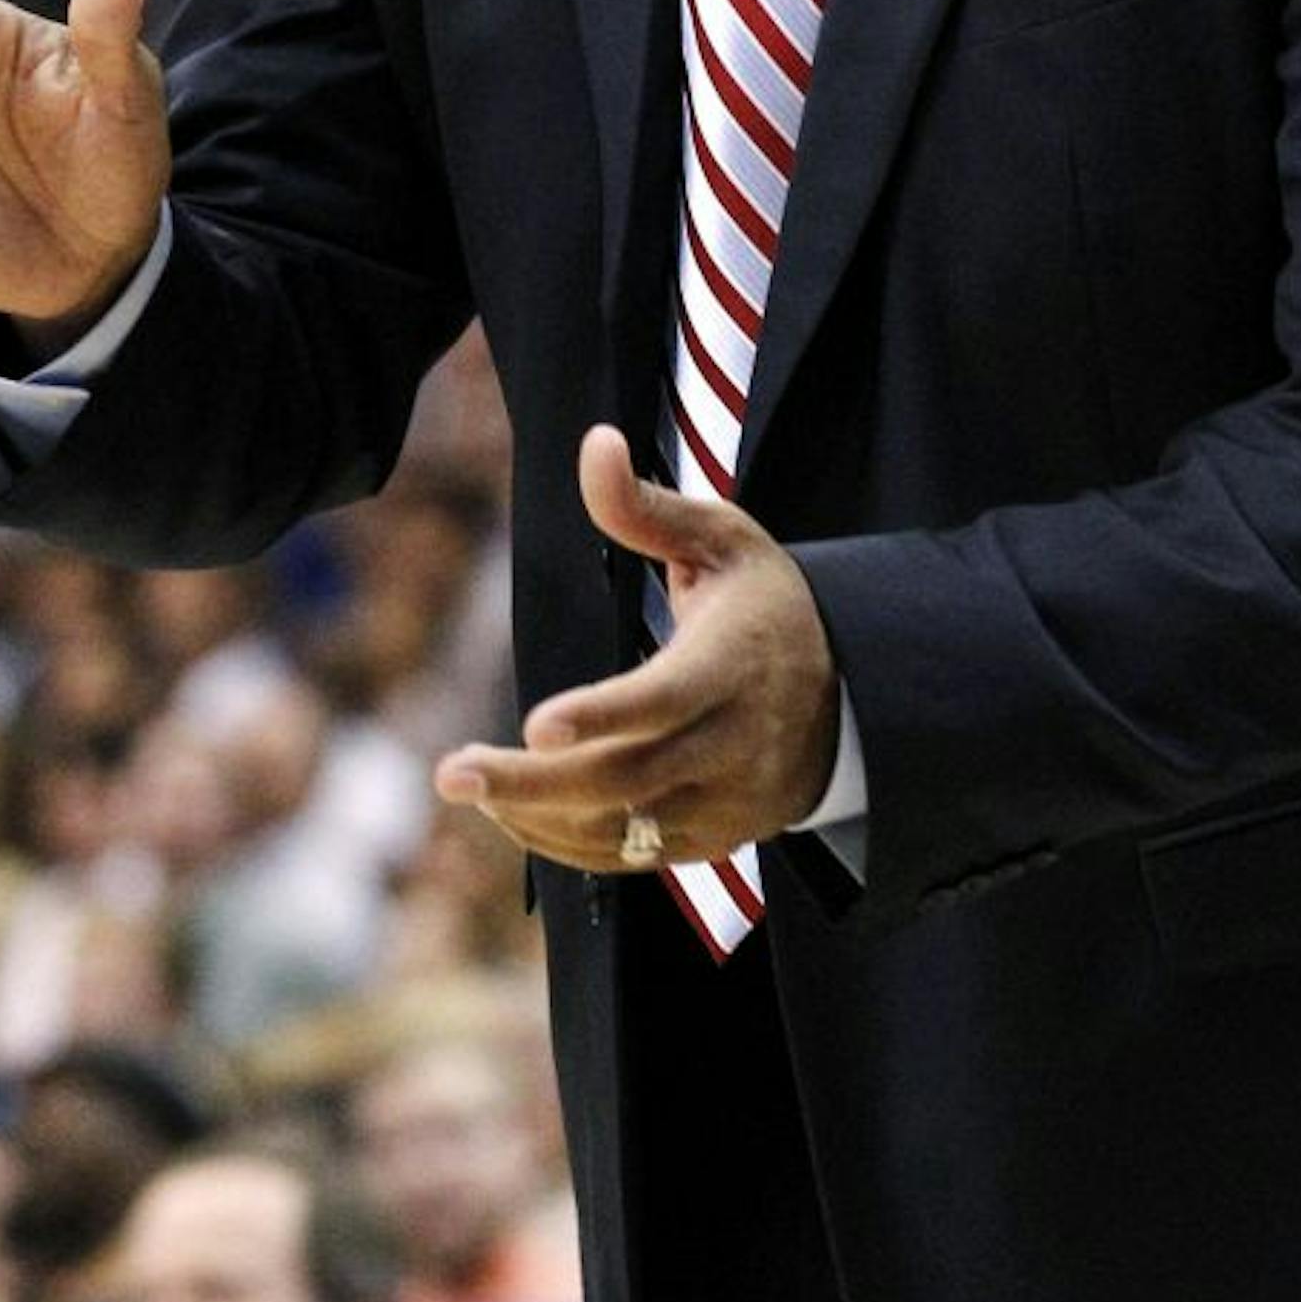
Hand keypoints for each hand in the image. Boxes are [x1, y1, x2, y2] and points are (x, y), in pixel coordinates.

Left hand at [435, 426, 839, 870]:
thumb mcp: (726, 538)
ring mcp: (724, 802)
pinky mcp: (711, 842)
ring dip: (535, 815)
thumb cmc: (765, 604)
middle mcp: (733, 744)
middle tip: (451, 772)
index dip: (603, 716)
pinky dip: (564, 842)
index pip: (667, 699)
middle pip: (628, 780)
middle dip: (533, 783)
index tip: (535, 724)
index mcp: (736, 664)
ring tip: (463, 784)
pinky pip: (629, 858)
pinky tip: (511, 812)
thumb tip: (593, 443)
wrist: (849, 700)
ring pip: (622, 829)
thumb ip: (648, 506)